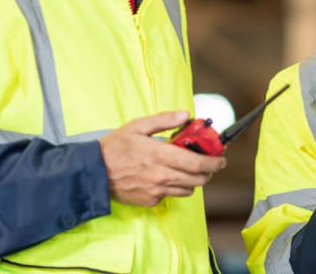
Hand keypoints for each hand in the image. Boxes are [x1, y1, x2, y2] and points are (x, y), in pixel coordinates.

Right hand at [98, 111, 226, 206]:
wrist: (94, 172)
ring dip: (193, 180)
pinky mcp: (150, 200)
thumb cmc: (115, 147)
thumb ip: (164, 120)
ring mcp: (156, 190)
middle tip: (208, 163)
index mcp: (160, 155)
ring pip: (188, 189)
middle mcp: (161, 175)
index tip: (222, 159)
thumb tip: (186, 115)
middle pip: (198, 179)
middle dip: (208, 172)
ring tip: (187, 168)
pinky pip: (172, 195)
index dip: (215, 162)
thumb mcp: (138, 126)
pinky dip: (175, 186)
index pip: (198, 163)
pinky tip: (166, 176)